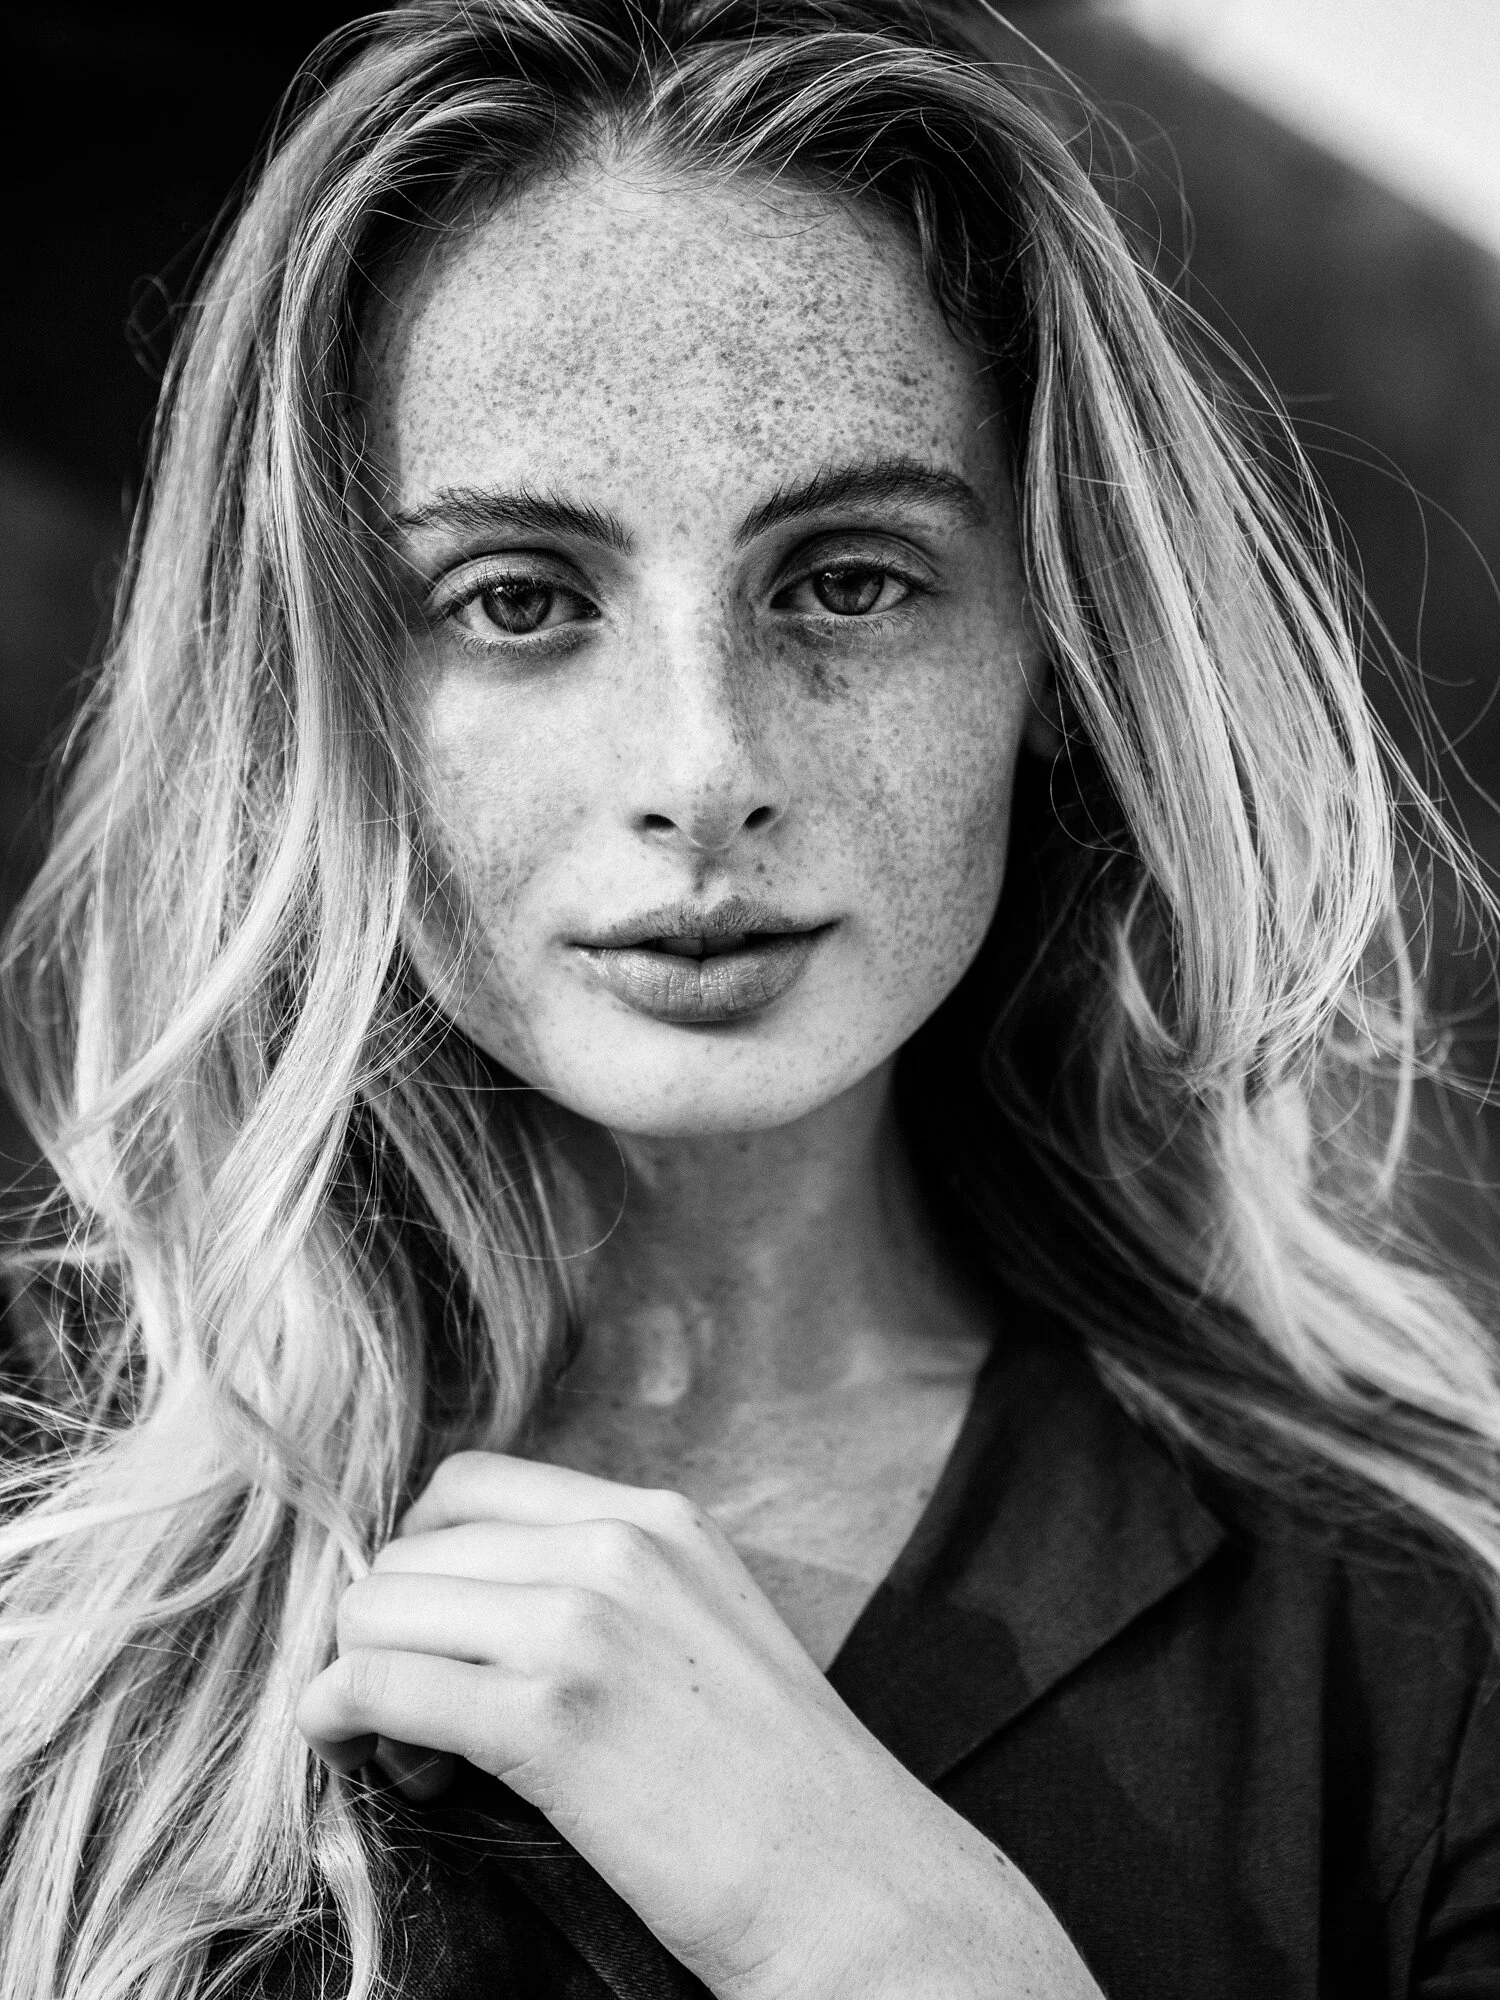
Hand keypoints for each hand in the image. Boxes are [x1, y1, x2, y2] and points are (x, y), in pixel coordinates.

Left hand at [297, 1452, 1101, 1999]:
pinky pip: (383, 1684)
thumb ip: (604, 1592)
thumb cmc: (779, 1784)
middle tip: (420, 1717)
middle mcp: (618, 1546)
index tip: (430, 1628)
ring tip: (414, 1753)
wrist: (855, 1884)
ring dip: (364, 1675)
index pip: (467, 1484)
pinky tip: (357, 1751)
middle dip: (390, 1628)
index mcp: (657, 1518)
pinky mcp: (550, 1717)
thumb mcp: (703, 1629)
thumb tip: (467, 1608)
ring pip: (381, 1608)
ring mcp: (584, 1624)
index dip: (422, 1556)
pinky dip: (343, 1715)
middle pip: (413, 1549)